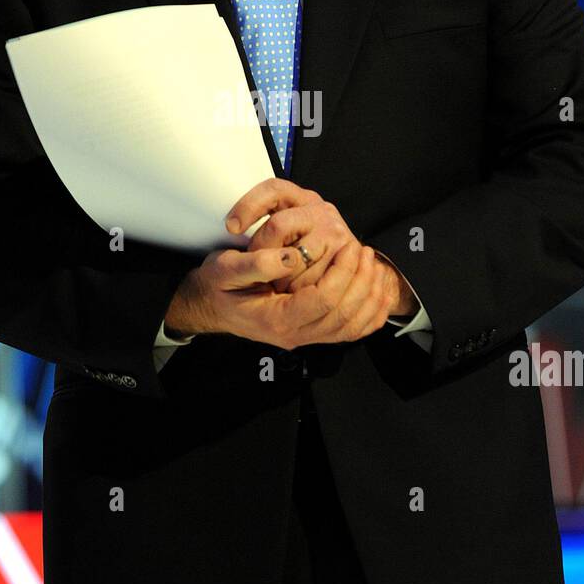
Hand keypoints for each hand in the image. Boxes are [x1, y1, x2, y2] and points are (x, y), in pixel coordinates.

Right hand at [225, 179, 418, 316]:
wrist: (207, 307)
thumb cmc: (215, 285)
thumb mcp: (224, 269)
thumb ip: (256, 264)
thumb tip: (291, 257)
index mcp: (276, 318)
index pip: (323, 300)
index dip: (342, 273)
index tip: (349, 247)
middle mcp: (293, 334)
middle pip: (343, 316)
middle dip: (361, 282)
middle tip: (366, 251)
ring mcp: (303, 337)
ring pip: (350, 327)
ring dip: (369, 297)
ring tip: (374, 266)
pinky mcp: (309, 333)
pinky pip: (348, 332)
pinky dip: (369, 315)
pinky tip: (376, 293)